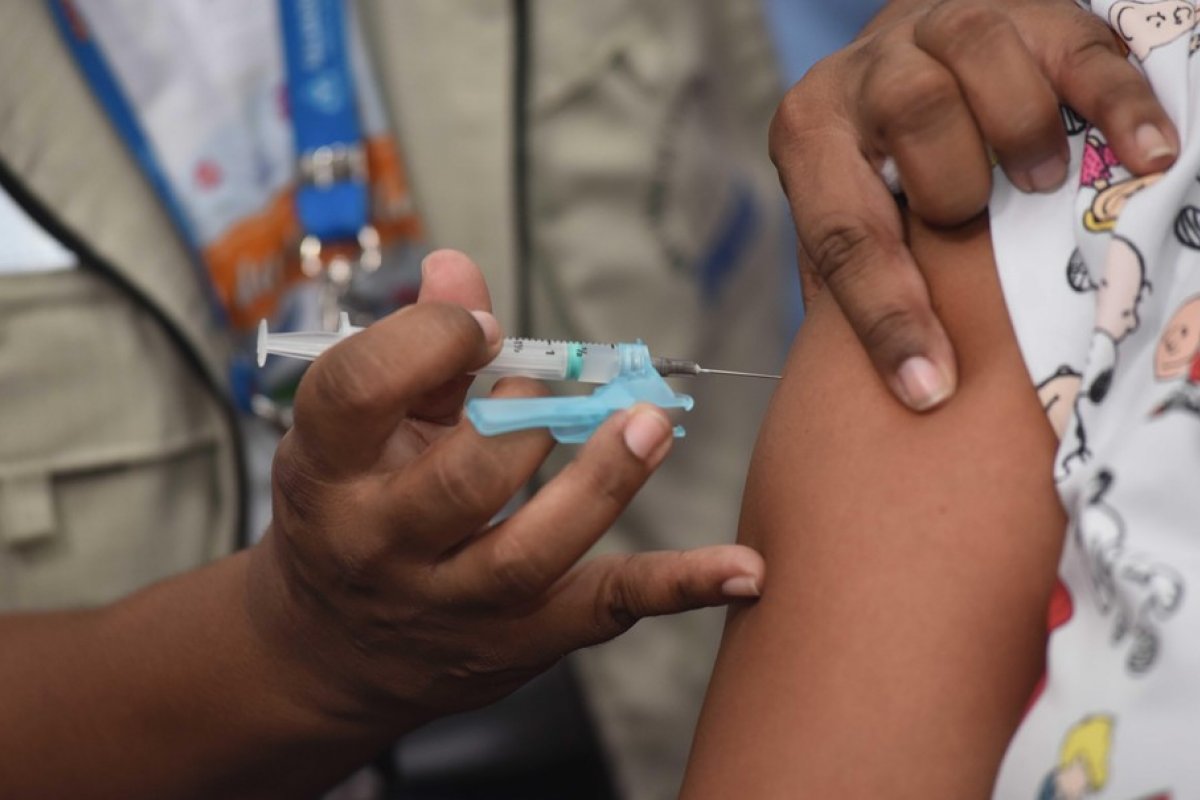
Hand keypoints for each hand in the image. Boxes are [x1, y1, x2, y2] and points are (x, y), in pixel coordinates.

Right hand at [247, 250, 764, 730]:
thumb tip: (458, 267)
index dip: (426, 341)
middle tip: (558, 385)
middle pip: (461, 480)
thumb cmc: (351, 510)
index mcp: (324, 471)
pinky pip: (603, 611)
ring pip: (531, 553)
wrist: (333, 649)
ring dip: (603, 483)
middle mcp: (378, 546)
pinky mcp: (518, 642)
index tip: (481, 328)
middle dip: (524, 418)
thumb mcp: (359, 433)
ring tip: (649, 424)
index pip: (357, 392)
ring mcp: (449, 605)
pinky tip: (745, 567)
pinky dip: (680, 587)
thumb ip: (415, 354)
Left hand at [771, 0, 1177, 410]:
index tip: (929, 389)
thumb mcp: (846, 215)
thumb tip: (878, 390)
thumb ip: (850, 282)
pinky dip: (1119, 103)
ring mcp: (941, 28)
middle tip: (976, 229)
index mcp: (811, 135)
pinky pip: (1079, 47)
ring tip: (1040, 184)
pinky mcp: (1026, 9)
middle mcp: (866, 73)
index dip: (886, 317)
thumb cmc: (877, 164)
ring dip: (1020, 129)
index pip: (844, 232)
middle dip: (953, 187)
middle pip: (915, 115)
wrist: (907, 54)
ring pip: (979, 55)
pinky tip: (1150, 154)